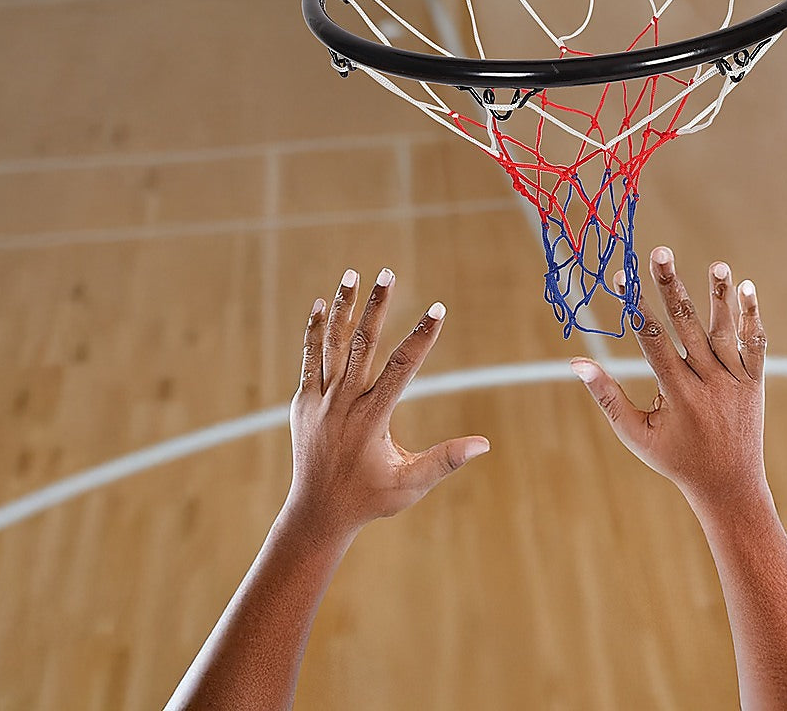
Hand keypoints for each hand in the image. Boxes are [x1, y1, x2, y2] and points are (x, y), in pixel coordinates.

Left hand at [284, 268, 489, 544]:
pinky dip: (314, 331)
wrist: (316, 513)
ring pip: (332, 344)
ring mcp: (319, 400)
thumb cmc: (371, 499)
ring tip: (351, 275)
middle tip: (388, 273)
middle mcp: (343, 404)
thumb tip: (484, 444)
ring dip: (343, 308)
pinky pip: (308, 358)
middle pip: (363, 344)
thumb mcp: (412, 484)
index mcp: (372, 419)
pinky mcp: (303, 402)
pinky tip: (320, 304)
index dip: (422, 336)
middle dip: (378, 306)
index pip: (402, 368)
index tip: (438, 308)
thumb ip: (445, 460)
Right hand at [572, 247, 767, 513]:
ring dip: (719, 296)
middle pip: (686, 324)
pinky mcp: (755, 382)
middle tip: (660, 250)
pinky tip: (748, 286)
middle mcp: (708, 382)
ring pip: (725, 330)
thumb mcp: (634, 433)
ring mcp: (735, 381)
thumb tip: (575, 363)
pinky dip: (751, 317)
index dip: (634, 304)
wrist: (730, 488)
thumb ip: (607, 395)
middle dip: (670, 285)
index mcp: (677, 393)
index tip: (619, 275)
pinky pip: (755, 345)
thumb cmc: (674, 459)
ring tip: (716, 263)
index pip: (651, 339)